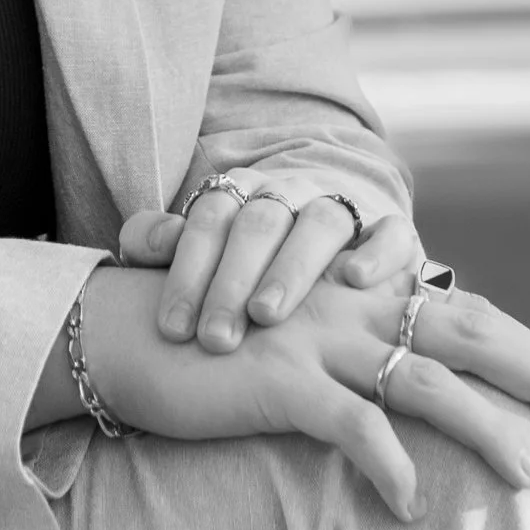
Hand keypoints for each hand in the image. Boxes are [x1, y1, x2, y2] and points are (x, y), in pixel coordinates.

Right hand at [73, 262, 529, 526]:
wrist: (118, 333)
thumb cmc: (206, 351)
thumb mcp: (291, 349)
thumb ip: (348, 363)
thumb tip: (405, 408)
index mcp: (360, 296)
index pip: (464, 311)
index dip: (523, 349)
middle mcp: (350, 309)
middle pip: (470, 333)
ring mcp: (315, 341)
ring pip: (426, 382)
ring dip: (485, 430)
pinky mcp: (277, 382)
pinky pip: (352, 426)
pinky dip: (390, 465)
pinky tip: (413, 506)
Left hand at [118, 191, 426, 349]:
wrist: (336, 232)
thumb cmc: (250, 262)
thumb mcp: (202, 249)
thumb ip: (159, 243)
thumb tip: (138, 247)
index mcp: (241, 193)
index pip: (209, 219)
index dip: (187, 271)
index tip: (172, 328)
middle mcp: (292, 193)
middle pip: (260, 223)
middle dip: (233, 280)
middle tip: (215, 337)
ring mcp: (344, 207)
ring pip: (320, 224)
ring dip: (292, 269)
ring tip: (267, 315)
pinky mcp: (391, 229)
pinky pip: (390, 232)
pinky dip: (377, 252)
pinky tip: (355, 281)